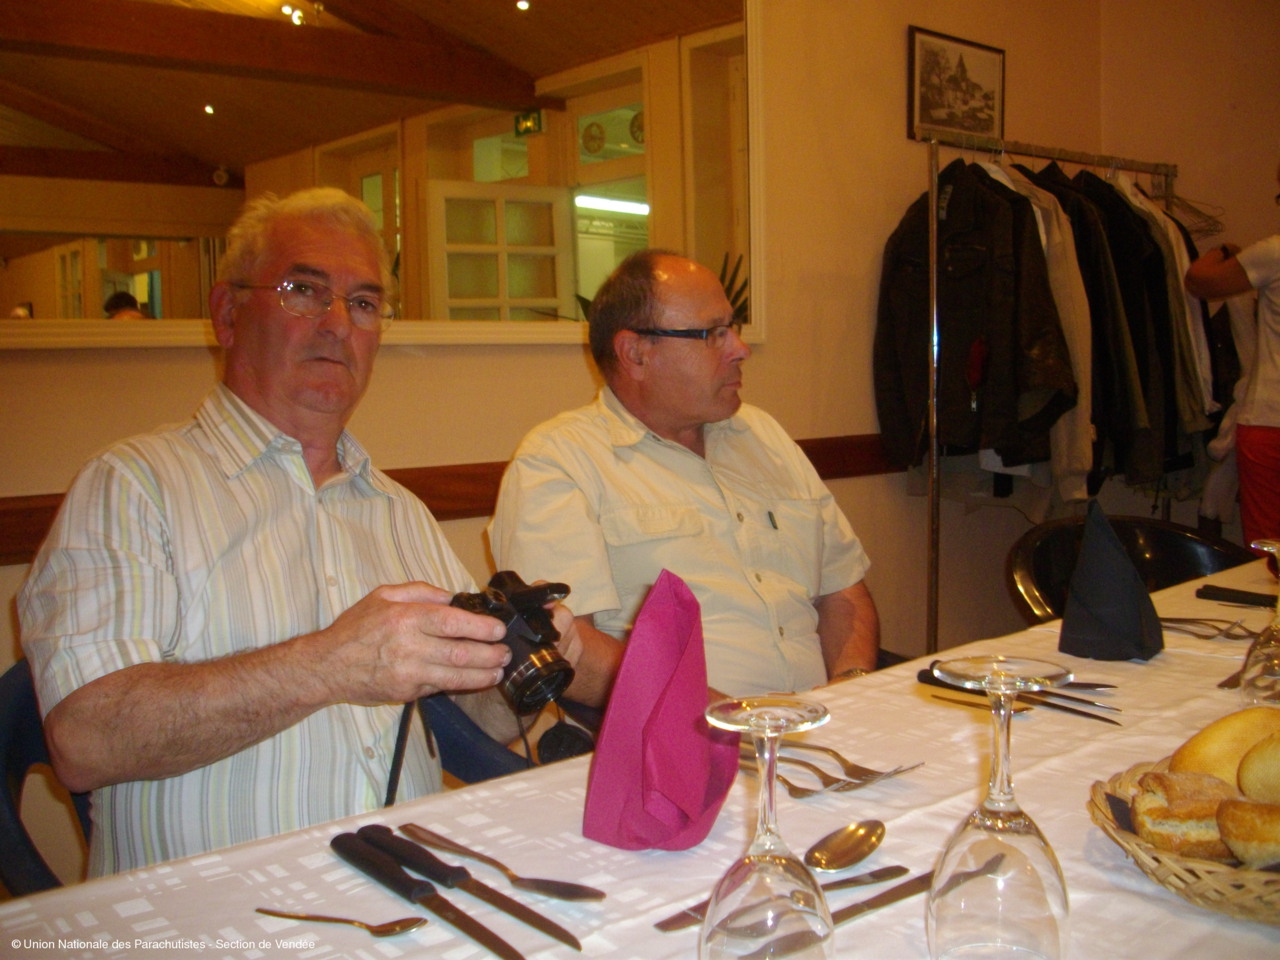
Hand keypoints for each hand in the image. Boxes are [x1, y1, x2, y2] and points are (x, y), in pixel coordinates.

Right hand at [314, 581, 512, 704]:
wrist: (327, 666)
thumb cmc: (356, 628)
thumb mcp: (383, 595)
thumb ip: (420, 591)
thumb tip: (452, 597)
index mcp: (406, 617)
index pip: (452, 622)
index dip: (480, 627)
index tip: (499, 630)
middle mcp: (409, 646)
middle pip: (460, 652)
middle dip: (490, 654)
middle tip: (506, 653)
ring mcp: (408, 673)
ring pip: (455, 676)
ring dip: (483, 675)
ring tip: (499, 671)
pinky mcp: (406, 693)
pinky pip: (440, 687)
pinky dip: (460, 684)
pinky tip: (475, 680)